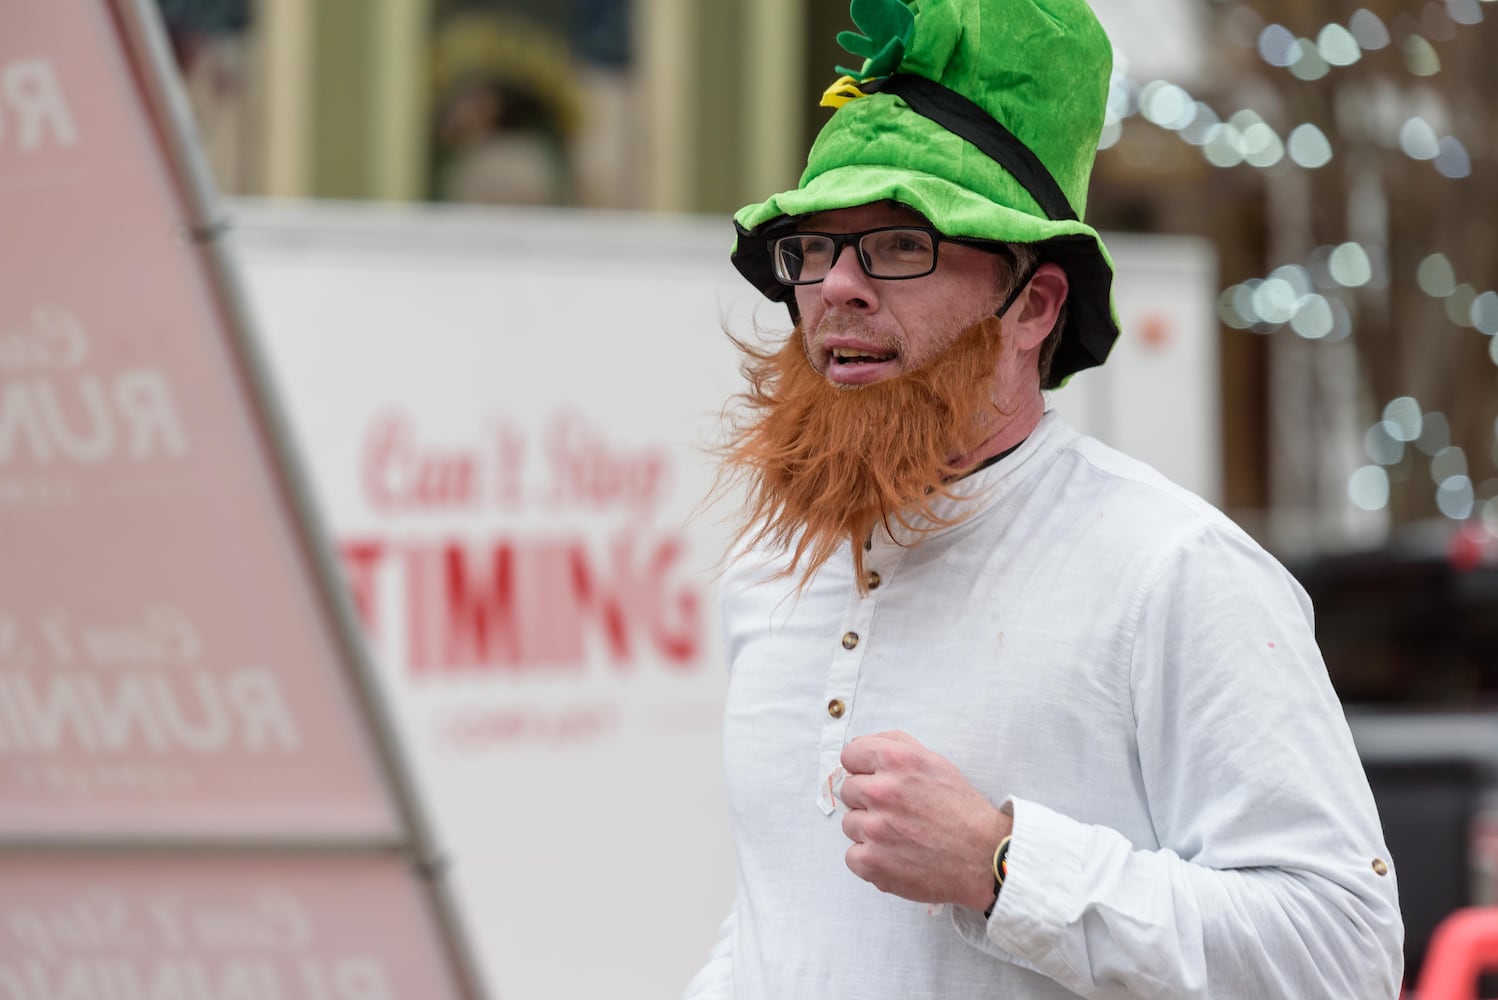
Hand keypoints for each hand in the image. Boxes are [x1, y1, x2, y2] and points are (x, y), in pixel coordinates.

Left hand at [838, 731, 1010, 910]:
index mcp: (897, 761)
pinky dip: (870, 858)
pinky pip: (852, 855)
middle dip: (867, 799)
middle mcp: (882, 791)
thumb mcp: (934, 762)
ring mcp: (875, 829)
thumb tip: (860, 746)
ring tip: (900, 835)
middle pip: (848, 790)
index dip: (862, 768)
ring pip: (850, 823)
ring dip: (869, 830)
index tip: (873, 778)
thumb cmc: (962, 811)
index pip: (850, 755)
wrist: (984, 858)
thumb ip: (895, 745)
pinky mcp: (872, 862)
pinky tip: (895, 855)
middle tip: (896, 811)